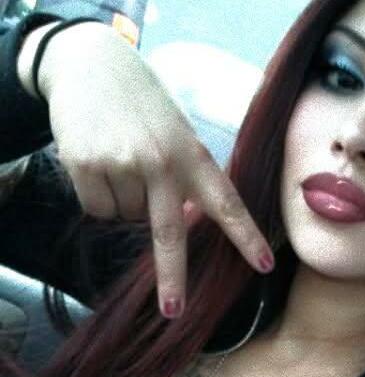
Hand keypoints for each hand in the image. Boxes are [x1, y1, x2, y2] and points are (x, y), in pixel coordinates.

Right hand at [39, 23, 275, 317]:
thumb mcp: (176, 134)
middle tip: (173, 310)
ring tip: (121, 160)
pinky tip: (99, 162)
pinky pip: (96, 208)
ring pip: (125, 219)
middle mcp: (161, 162)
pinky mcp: (86, 165)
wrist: (91, 64)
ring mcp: (123, 163)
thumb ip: (185, 177)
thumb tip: (178, 225)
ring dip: (124, 202)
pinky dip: (97, 195)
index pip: (227, 203)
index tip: (264, 265)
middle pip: (168, 234)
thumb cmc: (144, 106)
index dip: (246, 237)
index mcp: (193, 156)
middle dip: (172, 277)